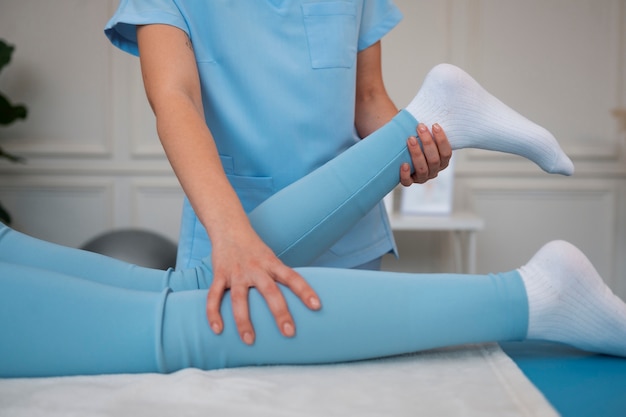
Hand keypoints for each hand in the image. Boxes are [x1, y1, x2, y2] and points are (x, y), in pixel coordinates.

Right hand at [206, 226, 320, 344]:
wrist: (229, 227)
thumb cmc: (254, 249)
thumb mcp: (271, 258)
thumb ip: (280, 277)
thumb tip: (298, 301)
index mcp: (272, 263)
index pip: (292, 277)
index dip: (305, 291)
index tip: (317, 306)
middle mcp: (256, 268)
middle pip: (270, 291)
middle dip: (280, 312)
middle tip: (289, 333)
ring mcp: (236, 272)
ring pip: (240, 298)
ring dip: (244, 321)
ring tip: (250, 341)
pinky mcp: (219, 274)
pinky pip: (214, 295)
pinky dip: (213, 313)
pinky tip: (218, 330)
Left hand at [400, 123, 451, 185]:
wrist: (399, 151)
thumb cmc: (415, 139)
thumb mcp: (424, 133)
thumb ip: (428, 126)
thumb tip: (429, 104)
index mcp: (442, 160)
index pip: (446, 152)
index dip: (442, 139)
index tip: (434, 125)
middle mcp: (434, 170)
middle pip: (434, 160)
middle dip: (427, 142)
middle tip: (420, 128)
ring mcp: (422, 177)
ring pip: (422, 169)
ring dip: (417, 154)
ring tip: (410, 139)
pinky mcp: (409, 181)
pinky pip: (408, 182)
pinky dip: (406, 174)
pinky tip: (403, 164)